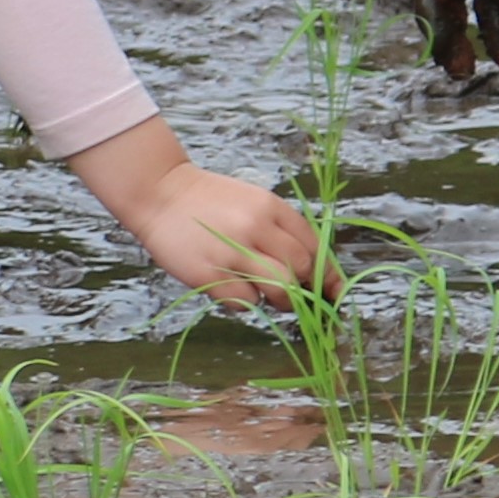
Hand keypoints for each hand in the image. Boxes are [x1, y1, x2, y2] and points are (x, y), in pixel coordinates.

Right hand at [65, 116, 337, 308]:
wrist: (161, 193)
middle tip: (296, 298)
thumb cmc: (211, 201)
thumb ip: (280, 229)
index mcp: (271, 207)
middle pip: (301, 270)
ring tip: (266, 295)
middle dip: (306, 291)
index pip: (314, 246)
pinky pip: (244, 302)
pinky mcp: (209, 274)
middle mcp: (256, 227)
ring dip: (279, 301)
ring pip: (279, 290)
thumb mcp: (253, 202)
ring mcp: (233, 251)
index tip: (336, 294)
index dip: (330, 275)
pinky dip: (246, 303)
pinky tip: (233, 289)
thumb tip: (308, 269)